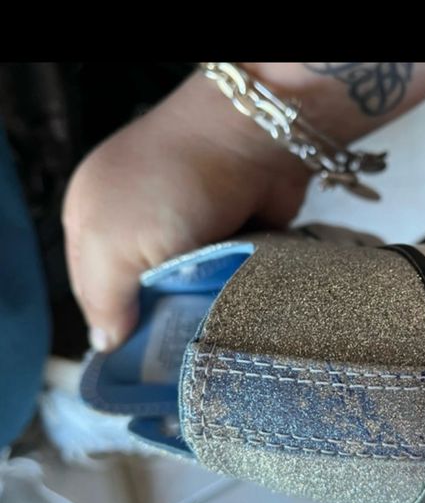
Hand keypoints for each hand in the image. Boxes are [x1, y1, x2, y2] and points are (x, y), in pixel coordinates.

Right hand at [62, 71, 311, 350]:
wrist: (253, 139)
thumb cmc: (171, 182)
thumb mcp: (113, 242)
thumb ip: (103, 297)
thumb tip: (106, 344)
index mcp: (92, 219)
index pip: (92, 292)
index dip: (111, 326)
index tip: (133, 363)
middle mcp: (135, 224)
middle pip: (140, 296)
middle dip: (156, 322)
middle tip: (172, 358)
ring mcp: (184, 229)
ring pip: (184, 293)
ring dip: (195, 312)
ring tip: (204, 339)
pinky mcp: (229, 235)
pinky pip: (221, 281)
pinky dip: (225, 296)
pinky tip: (230, 314)